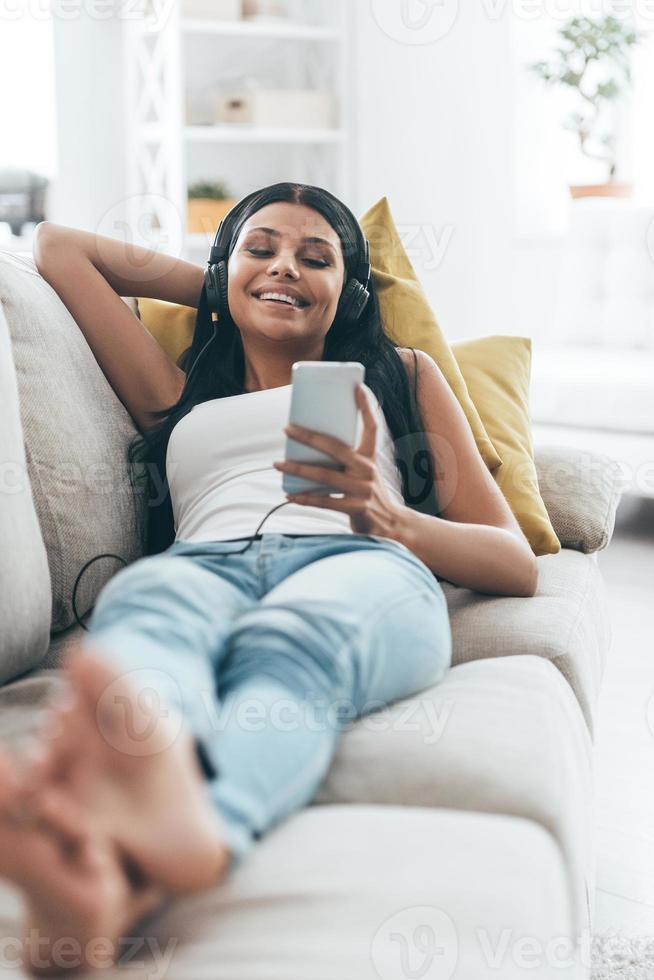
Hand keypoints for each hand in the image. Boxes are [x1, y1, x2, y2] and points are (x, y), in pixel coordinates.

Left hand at [273, 383, 405, 537]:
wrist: (392, 527)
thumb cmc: (369, 497)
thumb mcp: (363, 475)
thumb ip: (345, 463)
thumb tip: (309, 451)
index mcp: (370, 458)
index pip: (371, 427)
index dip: (365, 406)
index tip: (357, 387)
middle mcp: (367, 470)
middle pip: (335, 447)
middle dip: (309, 437)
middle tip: (287, 428)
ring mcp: (362, 489)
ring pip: (325, 475)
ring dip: (298, 469)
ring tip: (278, 464)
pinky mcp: (357, 508)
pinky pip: (325, 502)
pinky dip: (305, 499)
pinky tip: (289, 496)